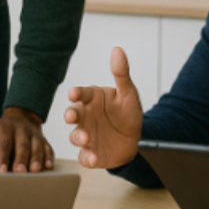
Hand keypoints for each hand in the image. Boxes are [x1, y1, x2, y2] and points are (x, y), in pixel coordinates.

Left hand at [0, 107, 52, 172]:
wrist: (18, 119)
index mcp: (4, 128)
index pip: (4, 143)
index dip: (4, 157)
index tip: (2, 170)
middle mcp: (21, 129)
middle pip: (22, 144)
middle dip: (21, 158)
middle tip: (20, 171)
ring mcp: (34, 134)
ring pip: (37, 145)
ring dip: (37, 158)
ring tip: (35, 170)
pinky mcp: (43, 140)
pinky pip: (48, 148)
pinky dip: (49, 157)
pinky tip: (48, 166)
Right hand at [63, 46, 142, 168]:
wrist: (137, 141)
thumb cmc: (128, 114)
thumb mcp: (128, 94)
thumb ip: (121, 73)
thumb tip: (117, 50)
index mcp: (93, 99)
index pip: (81, 94)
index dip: (76, 93)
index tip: (73, 94)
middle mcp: (86, 116)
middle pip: (73, 114)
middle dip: (70, 116)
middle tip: (72, 117)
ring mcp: (86, 135)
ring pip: (75, 135)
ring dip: (78, 137)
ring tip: (86, 139)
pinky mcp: (90, 152)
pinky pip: (84, 156)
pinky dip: (86, 157)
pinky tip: (93, 158)